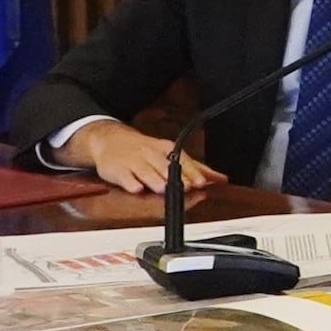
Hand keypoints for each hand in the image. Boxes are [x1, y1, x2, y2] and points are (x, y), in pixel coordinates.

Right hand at [68, 122, 220, 199]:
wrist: (109, 140)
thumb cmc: (144, 151)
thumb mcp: (169, 154)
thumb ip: (195, 168)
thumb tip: (221, 178)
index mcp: (166, 150)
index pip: (181, 160)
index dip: (191, 172)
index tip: (201, 183)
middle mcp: (150, 154)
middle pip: (164, 166)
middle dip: (176, 178)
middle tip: (187, 188)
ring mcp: (133, 162)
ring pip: (146, 172)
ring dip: (155, 180)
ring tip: (163, 189)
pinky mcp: (117, 170)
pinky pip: (125, 177)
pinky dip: (131, 183)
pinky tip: (137, 189)